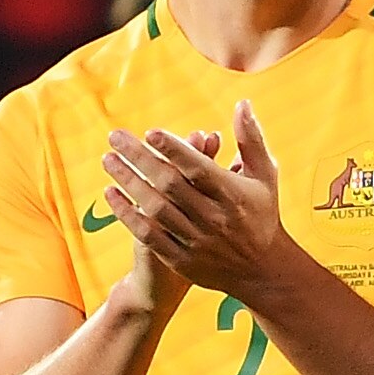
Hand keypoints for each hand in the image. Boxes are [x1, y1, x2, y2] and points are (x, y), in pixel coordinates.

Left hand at [102, 102, 290, 303]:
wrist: (263, 271)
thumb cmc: (262, 214)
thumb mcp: (264, 176)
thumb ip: (251, 139)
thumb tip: (242, 103)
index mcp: (233, 195)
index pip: (198, 168)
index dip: (174, 149)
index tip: (150, 133)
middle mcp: (215, 218)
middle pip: (170, 184)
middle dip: (140, 158)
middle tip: (115, 137)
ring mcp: (197, 241)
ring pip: (155, 208)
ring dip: (128, 182)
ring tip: (108, 160)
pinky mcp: (183, 260)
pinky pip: (148, 235)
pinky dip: (127, 214)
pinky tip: (111, 194)